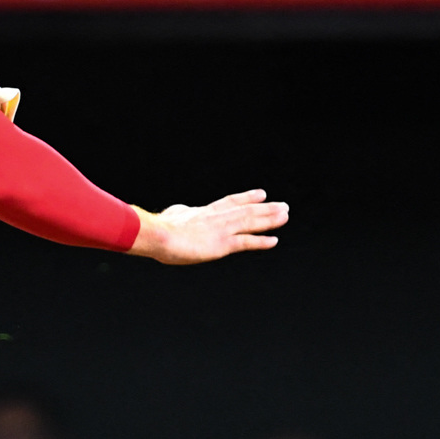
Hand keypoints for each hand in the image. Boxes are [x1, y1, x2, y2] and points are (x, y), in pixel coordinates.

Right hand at [130, 189, 288, 263]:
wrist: (155, 235)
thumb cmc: (154, 229)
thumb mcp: (167, 217)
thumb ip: (175, 216)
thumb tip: (170, 214)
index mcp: (202, 212)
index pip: (229, 202)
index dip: (246, 198)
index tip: (261, 194)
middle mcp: (215, 217)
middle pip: (245, 210)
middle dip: (265, 208)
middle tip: (283, 206)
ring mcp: (219, 230)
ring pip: (250, 221)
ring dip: (269, 219)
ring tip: (285, 215)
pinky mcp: (221, 244)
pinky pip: (245, 241)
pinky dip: (260, 241)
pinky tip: (274, 240)